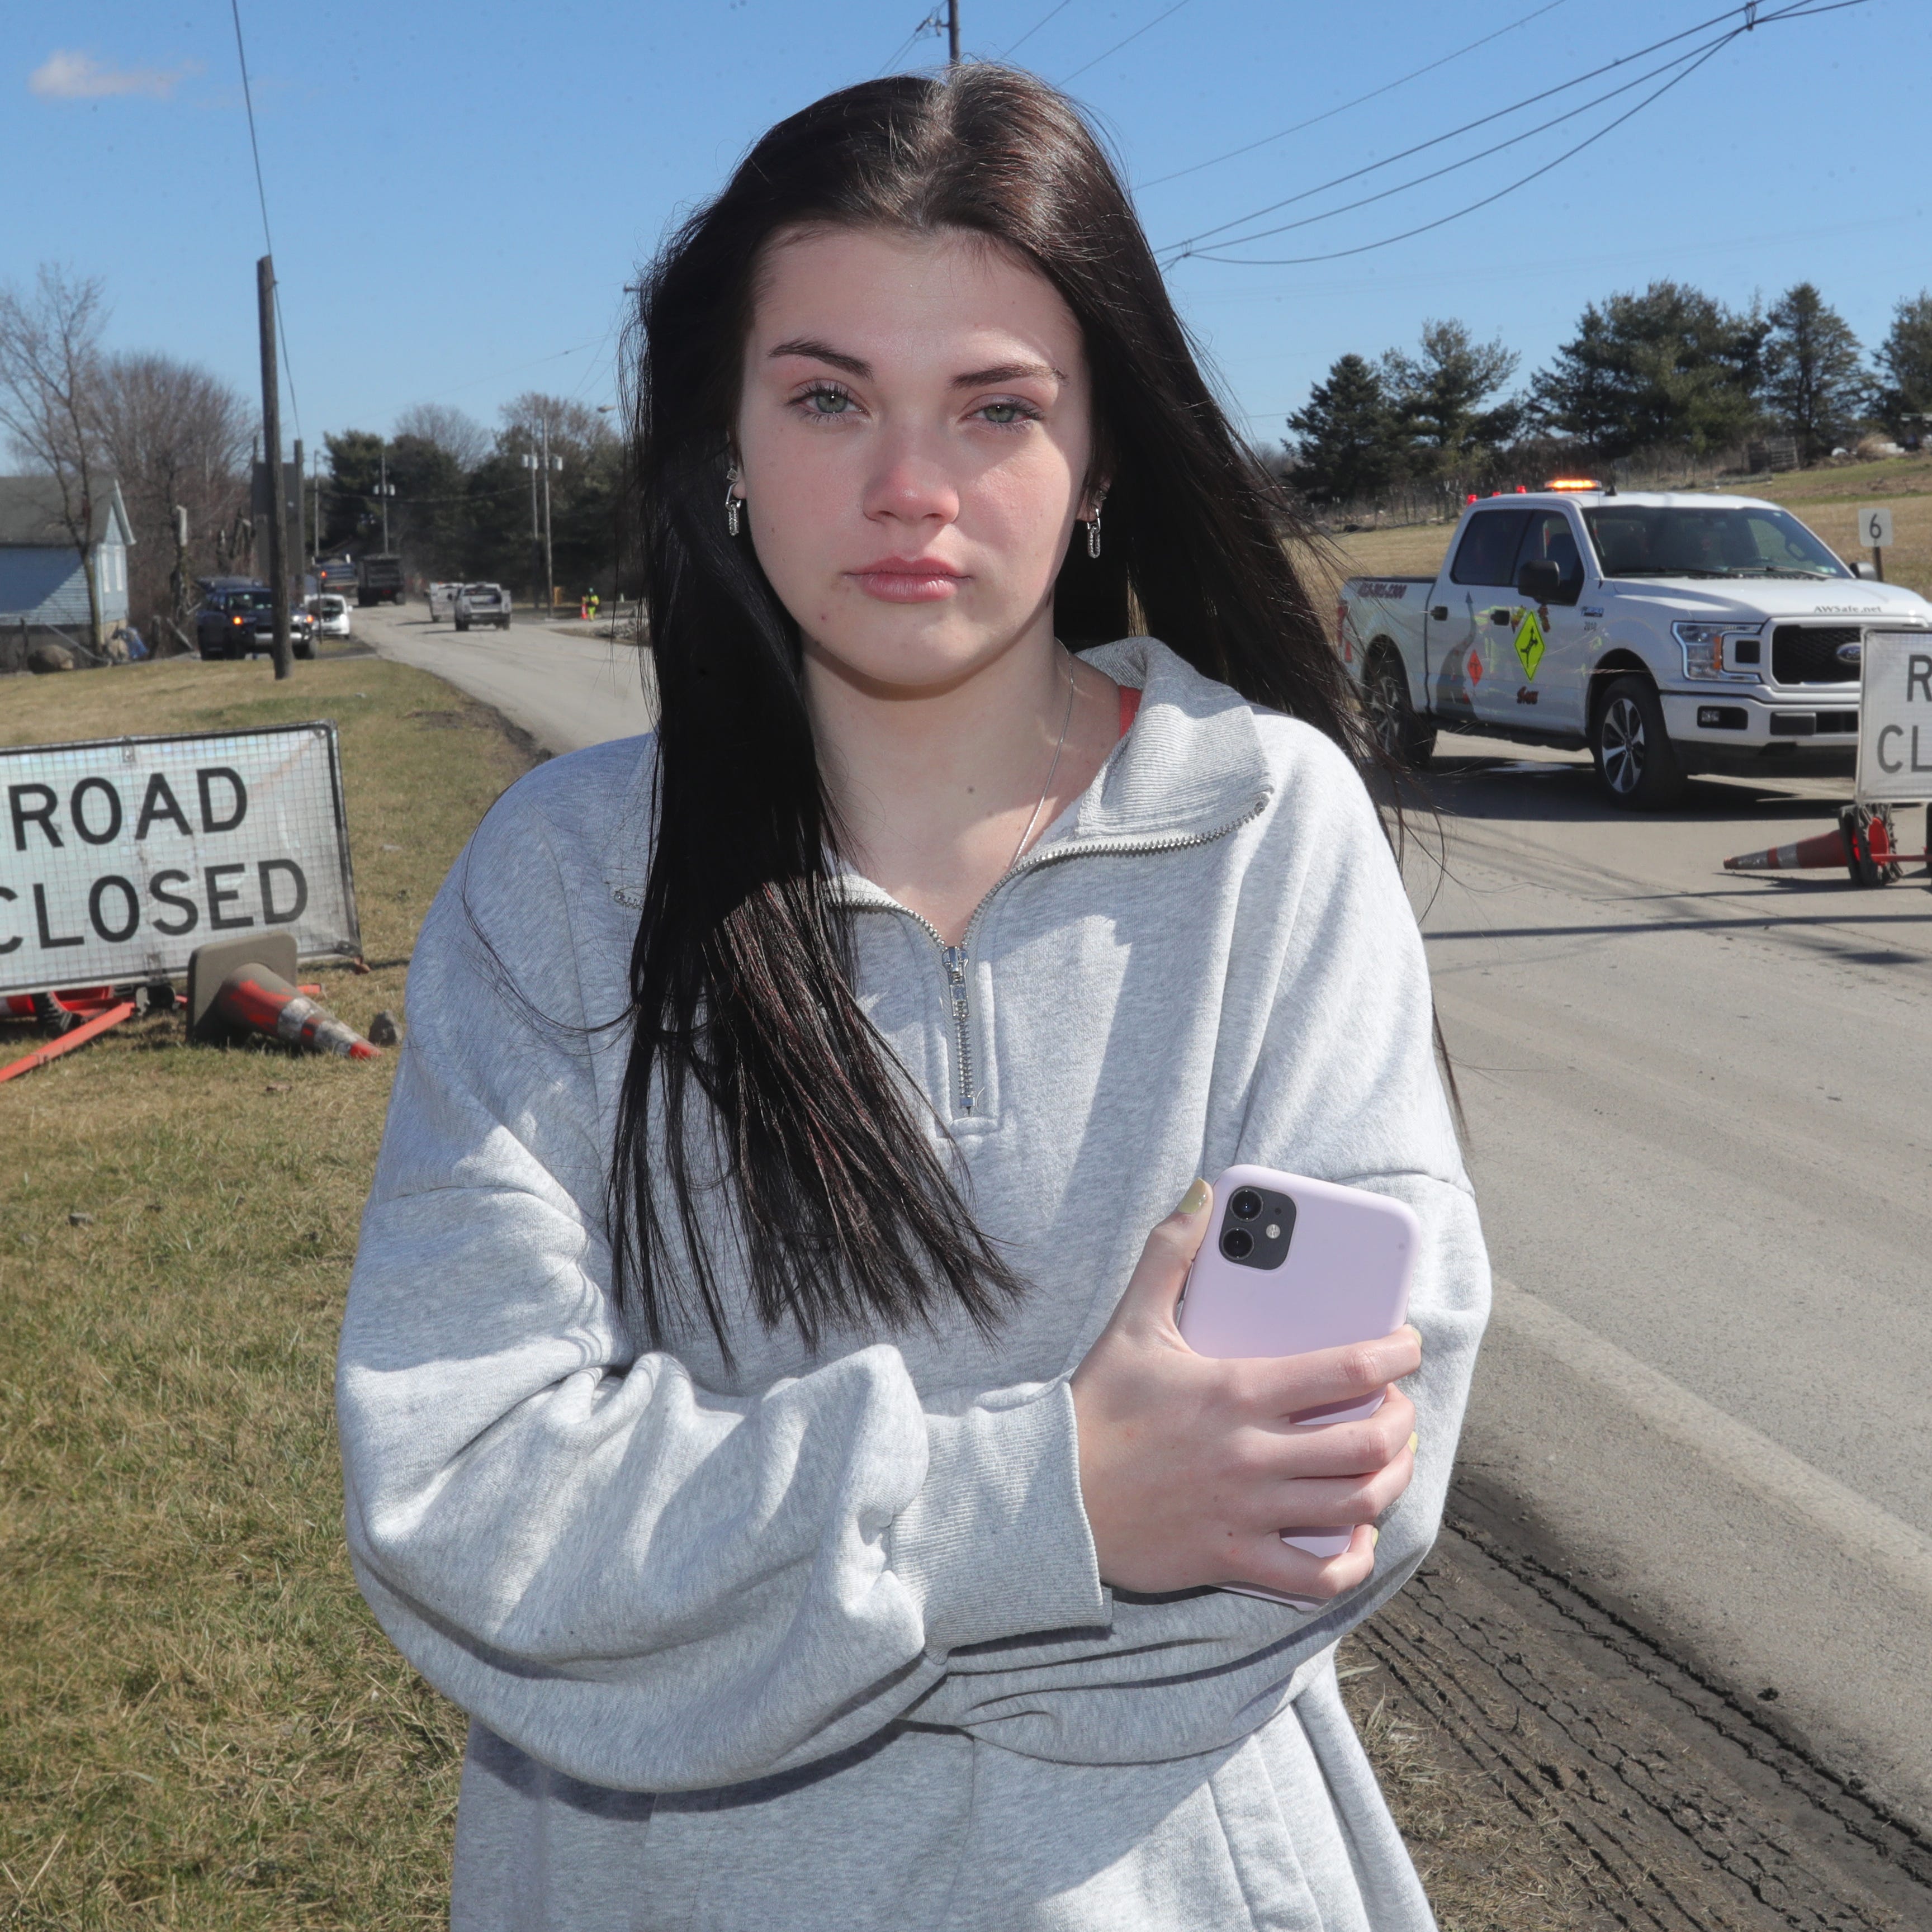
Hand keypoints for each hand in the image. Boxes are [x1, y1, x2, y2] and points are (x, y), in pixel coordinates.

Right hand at [1070, 1180, 1420, 1599]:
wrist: (1048, 1496)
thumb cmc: (1096, 1409)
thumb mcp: (1131, 1324)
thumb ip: (1170, 1254)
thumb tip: (1202, 1194)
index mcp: (1236, 1390)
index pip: (1347, 1368)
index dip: (1396, 1353)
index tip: (1407, 1344)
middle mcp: (1252, 1453)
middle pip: (1368, 1443)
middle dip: (1402, 1422)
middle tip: (1397, 1407)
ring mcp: (1247, 1511)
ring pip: (1355, 1505)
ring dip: (1390, 1481)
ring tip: (1389, 1460)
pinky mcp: (1233, 1558)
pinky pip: (1317, 1578)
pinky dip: (1350, 1560)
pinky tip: (1354, 1537)